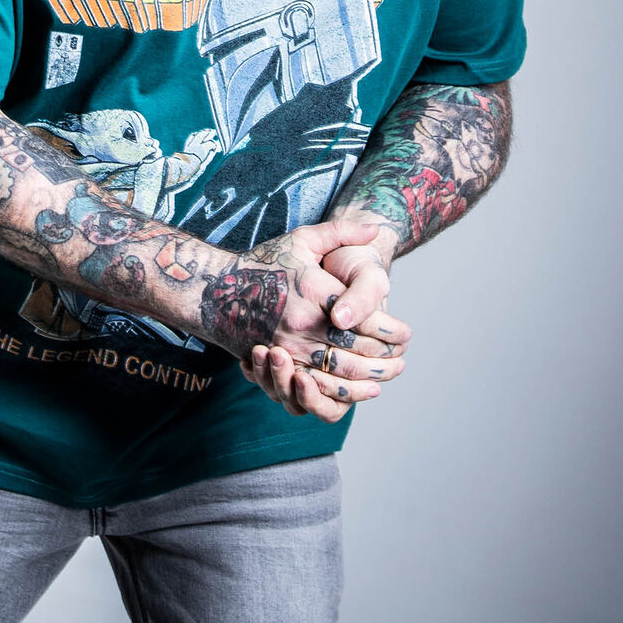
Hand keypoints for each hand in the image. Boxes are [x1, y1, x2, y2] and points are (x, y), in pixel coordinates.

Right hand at [238, 221, 411, 421]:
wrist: (216, 291)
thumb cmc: (262, 263)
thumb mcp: (302, 240)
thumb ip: (341, 232)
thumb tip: (376, 229)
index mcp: (315, 292)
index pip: (366, 320)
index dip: (393, 332)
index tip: (407, 335)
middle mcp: (303, 323)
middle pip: (357, 352)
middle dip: (385, 361)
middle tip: (402, 361)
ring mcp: (289, 347)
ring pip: (339, 374)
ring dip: (368, 381)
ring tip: (385, 378)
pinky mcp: (278, 365)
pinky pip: (315, 388)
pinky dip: (340, 394)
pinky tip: (357, 391)